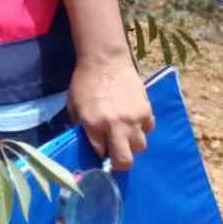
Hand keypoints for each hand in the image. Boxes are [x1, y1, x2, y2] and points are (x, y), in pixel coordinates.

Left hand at [68, 52, 153, 169]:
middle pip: (125, 161)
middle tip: (115, 156)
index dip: (99, 156)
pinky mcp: (147, 111)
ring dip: (131, 144)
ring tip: (124, 133)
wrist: (105, 60)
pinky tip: (133, 120)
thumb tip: (90, 144)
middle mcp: (115, 126)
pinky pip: (148, 130)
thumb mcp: (74, 105)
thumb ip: (82, 126)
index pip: (100, 154)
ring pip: (140, 147)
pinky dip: (141, 129)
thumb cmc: (85, 82)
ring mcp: (134, 120)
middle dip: (119, 163)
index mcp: (93, 124)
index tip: (100, 153)